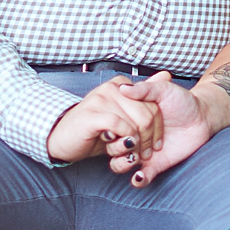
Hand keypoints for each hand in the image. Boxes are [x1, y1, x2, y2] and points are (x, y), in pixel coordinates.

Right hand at [46, 76, 163, 166]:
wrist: (63, 142)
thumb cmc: (95, 131)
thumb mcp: (123, 114)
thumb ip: (146, 94)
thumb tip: (166, 74)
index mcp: (121, 85)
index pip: (154, 108)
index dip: (157, 131)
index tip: (153, 146)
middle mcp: (112, 88)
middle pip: (147, 117)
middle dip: (148, 141)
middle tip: (142, 154)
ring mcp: (101, 99)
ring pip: (135, 124)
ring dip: (134, 146)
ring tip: (126, 153)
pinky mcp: (93, 114)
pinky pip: (120, 127)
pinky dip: (122, 142)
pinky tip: (114, 147)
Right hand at [119, 73, 217, 183]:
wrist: (202, 118)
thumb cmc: (182, 101)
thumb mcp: (163, 90)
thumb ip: (145, 88)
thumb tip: (122, 88)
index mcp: (129, 116)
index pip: (113, 124)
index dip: (117, 125)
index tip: (126, 121)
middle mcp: (131, 134)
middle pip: (112, 145)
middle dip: (119, 145)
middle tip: (132, 140)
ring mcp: (141, 150)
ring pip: (119, 164)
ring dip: (122, 164)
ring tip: (135, 158)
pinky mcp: (154, 164)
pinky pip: (140, 177)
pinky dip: (138, 179)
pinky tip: (140, 175)